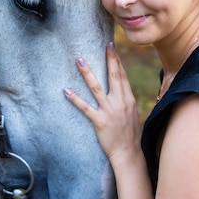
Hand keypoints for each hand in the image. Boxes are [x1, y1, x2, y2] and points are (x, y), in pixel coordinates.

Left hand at [64, 43, 141, 161]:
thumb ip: (126, 100)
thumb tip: (121, 88)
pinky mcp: (100, 122)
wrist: (129, 153)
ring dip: (87, 73)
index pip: (122, 76)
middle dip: (109, 59)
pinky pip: (85, 108)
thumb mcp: (132, 113)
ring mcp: (110, 111)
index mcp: (129, 99)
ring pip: (96, 88)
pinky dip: (75, 98)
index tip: (112, 47)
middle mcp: (120, 102)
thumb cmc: (131, 134)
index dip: (117, 61)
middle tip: (105, 45)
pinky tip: (66, 90)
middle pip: (114, 76)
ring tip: (79, 60)